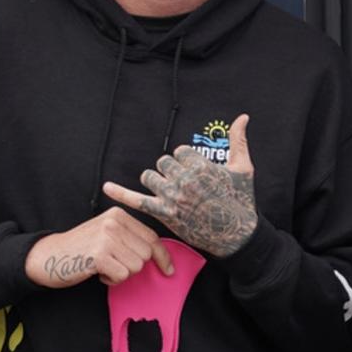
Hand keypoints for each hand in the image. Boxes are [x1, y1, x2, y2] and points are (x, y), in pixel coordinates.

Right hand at [25, 207, 172, 287]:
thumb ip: (129, 237)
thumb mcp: (106, 233)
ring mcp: (106, 237)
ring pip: (136, 266)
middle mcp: (114, 222)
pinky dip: (111, 280)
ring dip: (121, 273)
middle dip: (133, 266)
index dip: (162, 256)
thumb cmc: (81, 248)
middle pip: (146, 254)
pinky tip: (97, 272)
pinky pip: (122, 275)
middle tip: (112, 264)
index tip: (168, 269)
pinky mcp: (99, 255)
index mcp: (118, 214)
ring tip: (103, 267)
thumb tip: (160, 254)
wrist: (47, 256)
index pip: (151, 237)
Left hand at [104, 114, 257, 257]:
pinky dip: (120, 193)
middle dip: (172, 169)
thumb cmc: (241, 200)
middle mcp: (184, 180)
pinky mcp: (164, 213)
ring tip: (170, 189)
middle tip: (185, 182)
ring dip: (157, 180)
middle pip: (164, 162)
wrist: (236, 234)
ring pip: (150, 177)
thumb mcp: (244, 168)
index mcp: (202, 166)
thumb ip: (239, 140)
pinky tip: (107, 187)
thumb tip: (243, 117)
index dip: (186, 159)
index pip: (180, 151)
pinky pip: (137, 200)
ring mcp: (172, 197)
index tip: (195, 170)